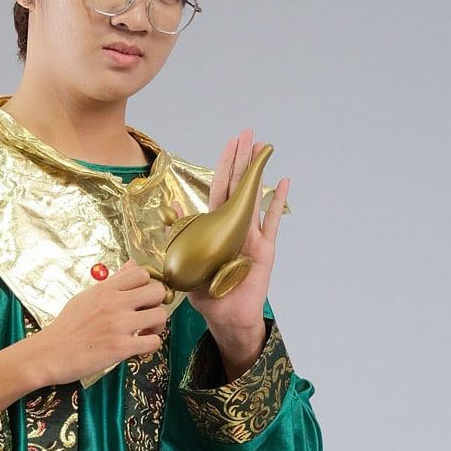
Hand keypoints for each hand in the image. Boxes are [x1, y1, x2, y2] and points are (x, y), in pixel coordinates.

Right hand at [30, 260, 170, 386]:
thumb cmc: (67, 327)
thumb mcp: (86, 297)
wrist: (49, 353)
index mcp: (105, 289)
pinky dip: (151, 346)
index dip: (147, 284)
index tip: (142, 297)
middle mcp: (114, 303)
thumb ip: (112, 282)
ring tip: (145, 333)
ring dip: (157, 326)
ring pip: (160, 316)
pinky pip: (153, 343)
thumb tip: (131, 265)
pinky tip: (139, 347)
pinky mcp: (120, 348)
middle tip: (148, 315)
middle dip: (157, 304)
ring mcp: (119, 325)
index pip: (141, 272)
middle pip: (158, 291)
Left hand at [187, 126, 289, 373]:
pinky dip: (277, 202)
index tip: (231, 142)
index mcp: (217, 226)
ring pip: (255, 196)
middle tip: (249, 133)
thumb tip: (167, 208)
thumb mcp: (185, 261)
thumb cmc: (206, 293)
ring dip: (259, 173)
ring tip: (264, 149)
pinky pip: (272, 222)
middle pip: (239, 185)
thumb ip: (179, 234)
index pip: (220, 188)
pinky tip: (283, 182)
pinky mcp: (264, 249)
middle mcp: (236, 225)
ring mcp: (252, 235)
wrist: (225, 317)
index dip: (225, 165)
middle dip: (243, 158)